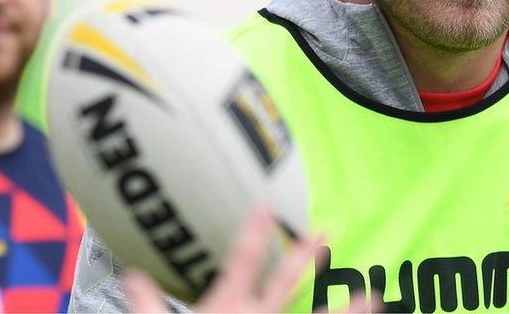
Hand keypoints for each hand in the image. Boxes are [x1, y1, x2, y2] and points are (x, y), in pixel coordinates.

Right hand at [123, 205, 370, 312]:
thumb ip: (148, 303)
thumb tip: (133, 275)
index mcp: (227, 307)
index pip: (241, 259)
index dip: (253, 230)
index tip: (265, 205)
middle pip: (285, 280)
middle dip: (305, 255)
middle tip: (325, 230)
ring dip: (348, 312)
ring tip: (375, 298)